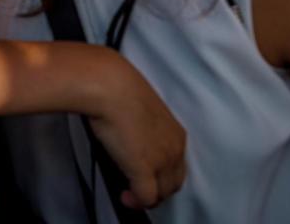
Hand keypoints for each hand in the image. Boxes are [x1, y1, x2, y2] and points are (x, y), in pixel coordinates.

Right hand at [86, 52, 186, 209]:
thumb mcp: (142, 110)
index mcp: (176, 133)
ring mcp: (161, 161)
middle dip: (157, 189)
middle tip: (138, 188)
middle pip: (173, 183)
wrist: (111, 87)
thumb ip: (145, 127)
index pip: (178, 166)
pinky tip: (125, 196)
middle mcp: (174, 148)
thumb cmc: (119, 90)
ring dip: (147, 196)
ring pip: (162, 193)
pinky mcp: (144, 170)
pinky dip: (135, 202)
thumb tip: (132, 136)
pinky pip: (146, 198)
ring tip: (130, 192)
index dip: (162, 175)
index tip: (147, 174)